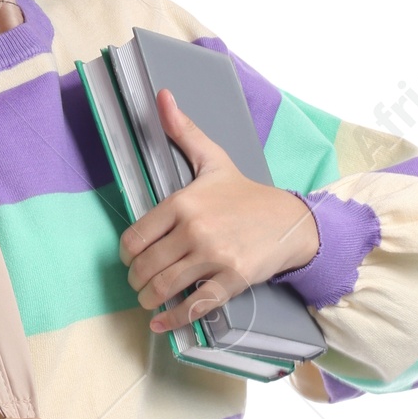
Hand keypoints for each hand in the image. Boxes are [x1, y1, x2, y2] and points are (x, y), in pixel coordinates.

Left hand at [119, 87, 320, 330]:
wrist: (290, 220)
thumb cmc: (245, 194)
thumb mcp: (213, 159)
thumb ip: (183, 132)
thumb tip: (161, 96)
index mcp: (183, 203)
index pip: (135, 238)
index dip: (127, 254)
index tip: (131, 259)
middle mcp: (195, 230)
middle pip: (145, 266)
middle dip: (136, 280)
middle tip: (138, 282)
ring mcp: (213, 256)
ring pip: (164, 287)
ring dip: (148, 299)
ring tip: (148, 299)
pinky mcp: (231, 280)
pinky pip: (194, 305)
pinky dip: (173, 319)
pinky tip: (161, 322)